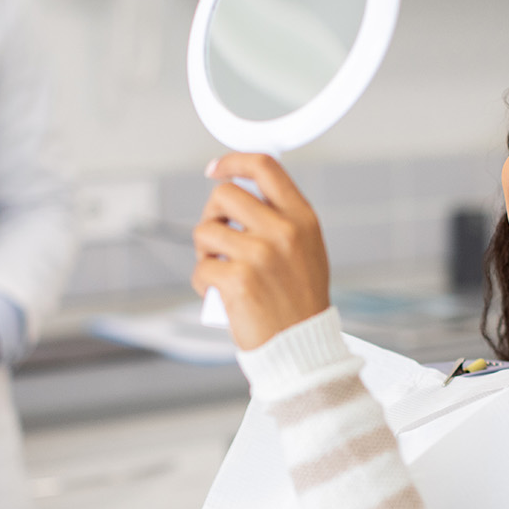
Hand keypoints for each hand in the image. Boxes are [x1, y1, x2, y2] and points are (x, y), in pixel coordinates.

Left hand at [192, 153, 330, 349]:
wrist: (301, 347)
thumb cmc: (300, 301)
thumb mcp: (307, 250)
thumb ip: (281, 219)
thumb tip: (241, 193)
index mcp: (302, 219)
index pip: (265, 167)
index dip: (234, 161)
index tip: (217, 168)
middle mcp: (283, 231)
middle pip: (224, 194)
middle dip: (212, 213)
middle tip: (216, 237)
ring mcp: (260, 255)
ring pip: (205, 230)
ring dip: (205, 251)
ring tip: (220, 270)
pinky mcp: (238, 280)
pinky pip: (201, 267)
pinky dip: (203, 281)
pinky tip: (219, 293)